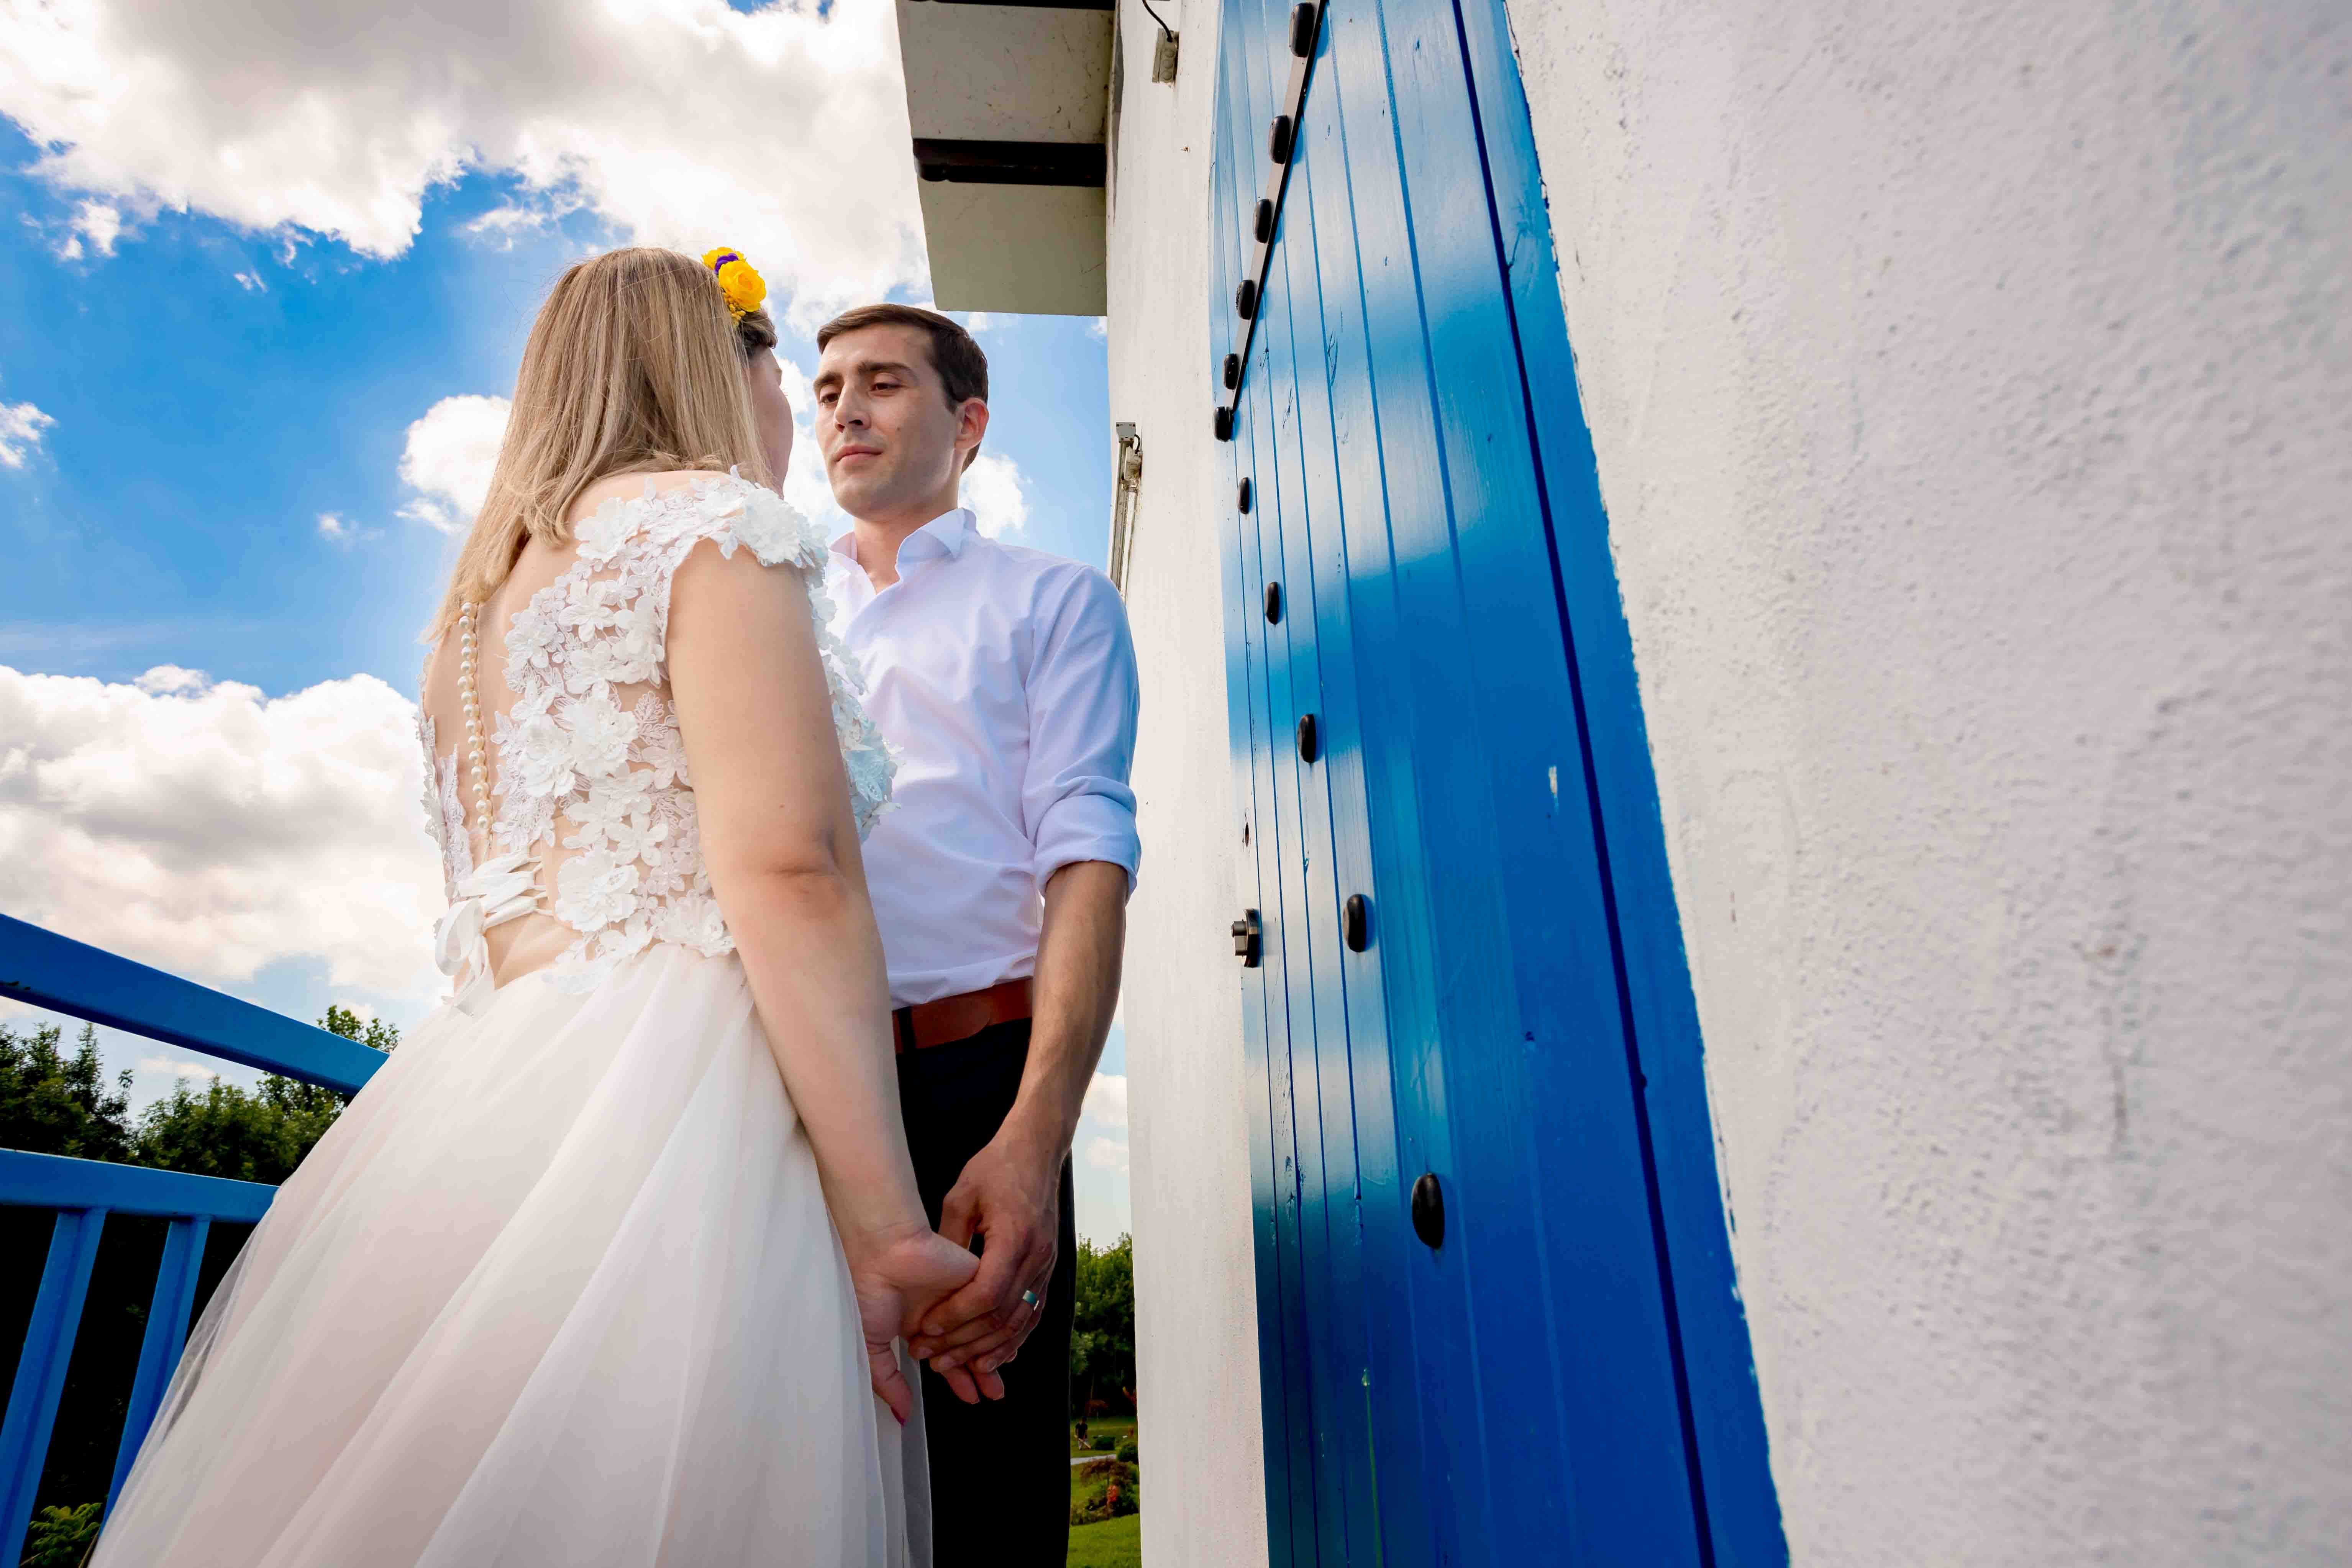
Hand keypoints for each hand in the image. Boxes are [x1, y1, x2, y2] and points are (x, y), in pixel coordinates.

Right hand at [850, 1227, 982, 1423]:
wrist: (882, 1251)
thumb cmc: (869, 1289)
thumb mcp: (872, 1344)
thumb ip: (888, 1380)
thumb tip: (902, 1415)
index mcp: (921, 1324)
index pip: (948, 1356)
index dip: (960, 1378)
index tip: (973, 1397)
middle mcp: (944, 1311)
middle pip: (971, 1346)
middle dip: (982, 1372)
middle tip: (994, 1394)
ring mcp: (960, 1294)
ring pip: (982, 1330)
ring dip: (985, 1355)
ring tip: (993, 1380)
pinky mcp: (975, 1277)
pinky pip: (988, 1308)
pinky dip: (987, 1329)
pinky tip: (992, 1345)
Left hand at [906, 1129, 1061, 1400]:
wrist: (1037, 1151)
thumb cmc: (997, 1167)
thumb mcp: (961, 1196)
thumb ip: (947, 1240)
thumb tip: (930, 1282)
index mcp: (1015, 1237)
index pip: (987, 1294)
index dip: (956, 1318)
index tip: (928, 1329)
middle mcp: (1037, 1257)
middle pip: (1002, 1317)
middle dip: (964, 1343)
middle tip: (932, 1357)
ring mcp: (1047, 1265)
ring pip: (1020, 1323)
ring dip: (988, 1349)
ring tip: (957, 1366)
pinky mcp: (1048, 1269)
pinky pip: (1033, 1314)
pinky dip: (1013, 1339)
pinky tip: (994, 1356)